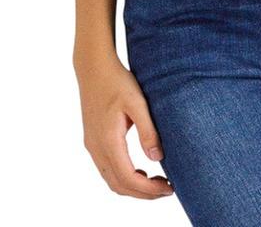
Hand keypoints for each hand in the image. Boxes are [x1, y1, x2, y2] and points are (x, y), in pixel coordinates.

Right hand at [76, 56, 174, 199]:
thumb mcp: (137, 102)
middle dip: (143, 193)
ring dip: (133, 187)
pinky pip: (107, 170)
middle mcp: (96, 148)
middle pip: (118, 185)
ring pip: (111, 180)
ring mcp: (92, 145)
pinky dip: (124, 177)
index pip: (128, 178)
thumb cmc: (117, 81)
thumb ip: (147, 130)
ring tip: (157, 182)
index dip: (148, 189)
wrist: (93, 68)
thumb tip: (157, 158)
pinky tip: (141, 171)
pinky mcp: (92, 141)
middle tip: (167, 189)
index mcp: (108, 140)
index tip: (169, 188)